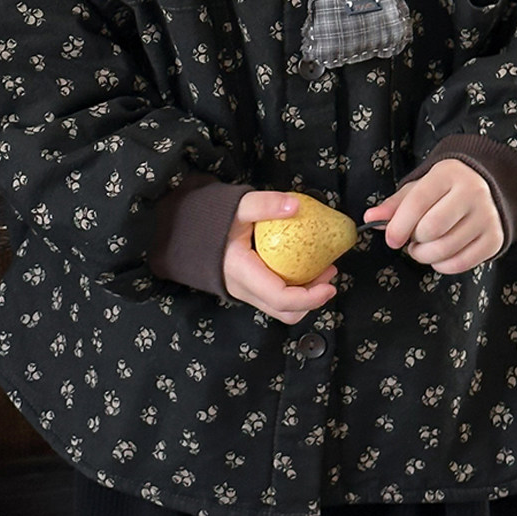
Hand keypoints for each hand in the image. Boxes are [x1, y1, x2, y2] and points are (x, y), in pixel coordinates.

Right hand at [223, 190, 339, 323]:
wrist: (186, 229)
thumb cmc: (211, 219)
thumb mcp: (237, 206)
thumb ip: (265, 204)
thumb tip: (295, 206)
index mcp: (241, 272)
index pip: (280, 298)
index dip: (309, 298)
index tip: (330, 284)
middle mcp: (243, 289)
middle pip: (285, 311)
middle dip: (313, 299)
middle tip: (329, 273)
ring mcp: (245, 291)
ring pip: (281, 309)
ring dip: (305, 296)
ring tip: (320, 270)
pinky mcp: (248, 287)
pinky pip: (275, 298)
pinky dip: (294, 289)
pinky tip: (302, 266)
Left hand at [363, 159, 503, 273]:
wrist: (487, 188)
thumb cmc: (445, 190)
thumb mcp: (419, 188)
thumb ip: (395, 204)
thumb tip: (371, 218)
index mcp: (448, 175)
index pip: (418, 202)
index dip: (399, 225)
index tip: (391, 239)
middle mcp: (472, 193)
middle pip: (432, 228)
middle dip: (414, 241)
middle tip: (411, 239)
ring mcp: (487, 217)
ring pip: (446, 248)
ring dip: (426, 256)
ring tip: (422, 248)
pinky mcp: (495, 239)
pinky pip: (462, 263)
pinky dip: (443, 266)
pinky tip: (438, 257)